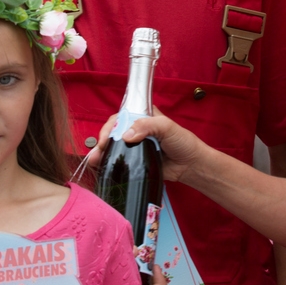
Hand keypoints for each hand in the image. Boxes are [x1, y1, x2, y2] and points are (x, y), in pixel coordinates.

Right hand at [92, 108, 206, 183]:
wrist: (191, 165)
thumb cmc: (183, 142)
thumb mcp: (167, 127)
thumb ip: (147, 126)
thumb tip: (126, 136)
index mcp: (143, 117)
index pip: (121, 117)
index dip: (111, 126)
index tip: (107, 138)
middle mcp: (137, 130)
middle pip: (114, 132)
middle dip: (103, 140)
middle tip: (99, 151)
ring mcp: (135, 146)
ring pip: (114, 147)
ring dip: (102, 153)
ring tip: (94, 161)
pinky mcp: (136, 161)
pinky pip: (120, 161)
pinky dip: (109, 163)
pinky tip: (100, 168)